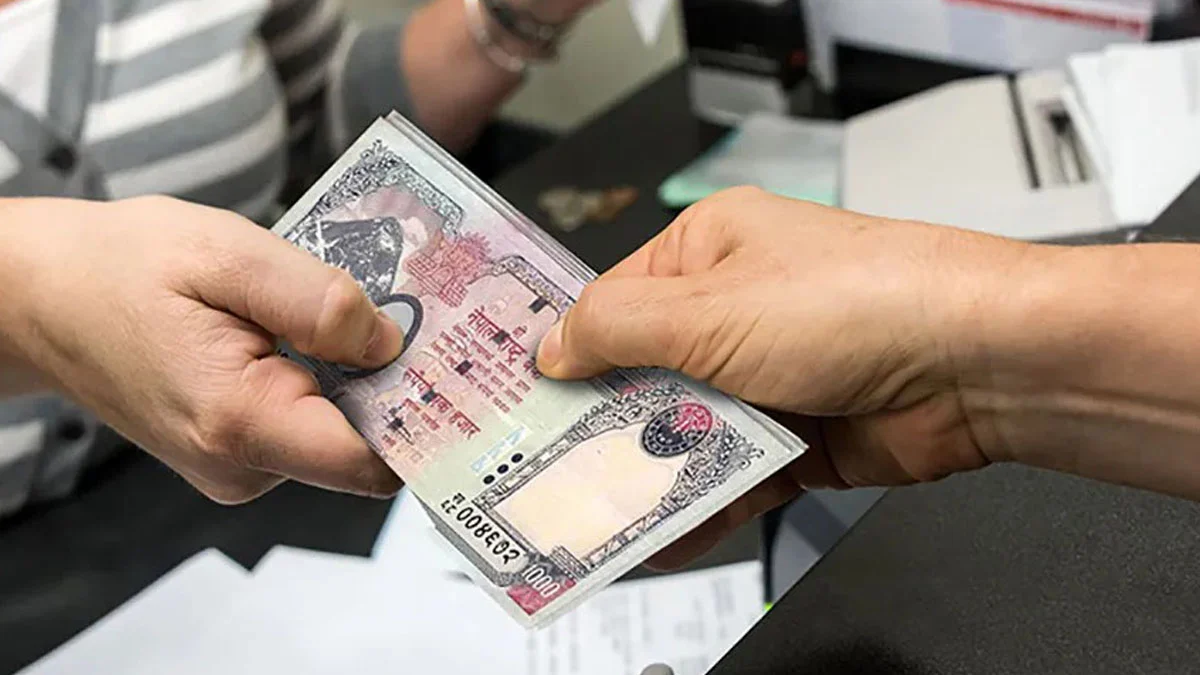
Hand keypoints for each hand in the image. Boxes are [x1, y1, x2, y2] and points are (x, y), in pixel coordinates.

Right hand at [0, 197, 403, 503]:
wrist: (44, 297)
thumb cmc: (124, 266)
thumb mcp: (226, 254)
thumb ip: (317, 301)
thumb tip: (392, 344)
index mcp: (241, 421)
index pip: (371, 463)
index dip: (425, 421)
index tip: (462, 371)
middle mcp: (241, 467)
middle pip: (363, 447)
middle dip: (398, 386)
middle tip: (424, 317)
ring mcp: (236, 468)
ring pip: (338, 434)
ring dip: (357, 378)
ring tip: (351, 314)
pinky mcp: (234, 454)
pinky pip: (307, 425)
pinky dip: (325, 382)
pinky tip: (311, 334)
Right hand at [535, 187, 1034, 566]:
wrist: (977, 364)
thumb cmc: (860, 301)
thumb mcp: (708, 308)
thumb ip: (617, 329)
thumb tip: (554, 345)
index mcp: (712, 249)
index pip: (614, 302)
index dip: (568, 352)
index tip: (521, 399)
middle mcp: (738, 309)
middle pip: (645, 375)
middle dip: (603, 424)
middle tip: (546, 468)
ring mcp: (771, 376)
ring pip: (686, 432)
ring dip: (649, 472)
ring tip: (593, 515)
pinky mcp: (800, 437)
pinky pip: (732, 476)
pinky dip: (699, 507)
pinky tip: (660, 536)